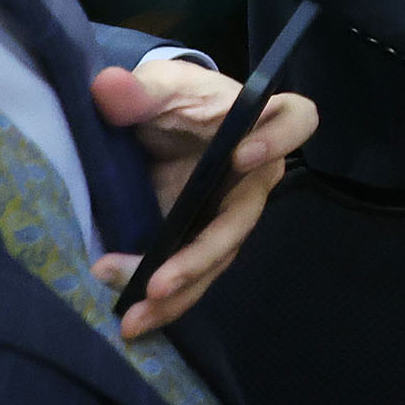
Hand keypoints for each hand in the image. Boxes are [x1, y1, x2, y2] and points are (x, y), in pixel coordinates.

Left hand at [88, 58, 316, 339]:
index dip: (279, 139)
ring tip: (132, 318)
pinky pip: (192, 276)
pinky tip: (130, 319)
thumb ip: (136, 91)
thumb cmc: (172, 96)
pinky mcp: (199, 239)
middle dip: (201, 255)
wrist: (156, 122)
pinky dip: (163, 301)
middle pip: (242, 220)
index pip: (296, 120)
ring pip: (215, 260)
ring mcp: (226, 213)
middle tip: (159, 282)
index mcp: (255, 123)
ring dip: (178, 292)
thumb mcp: (155, 86)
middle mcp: (252, 176)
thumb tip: (107, 88)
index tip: (241, 156)